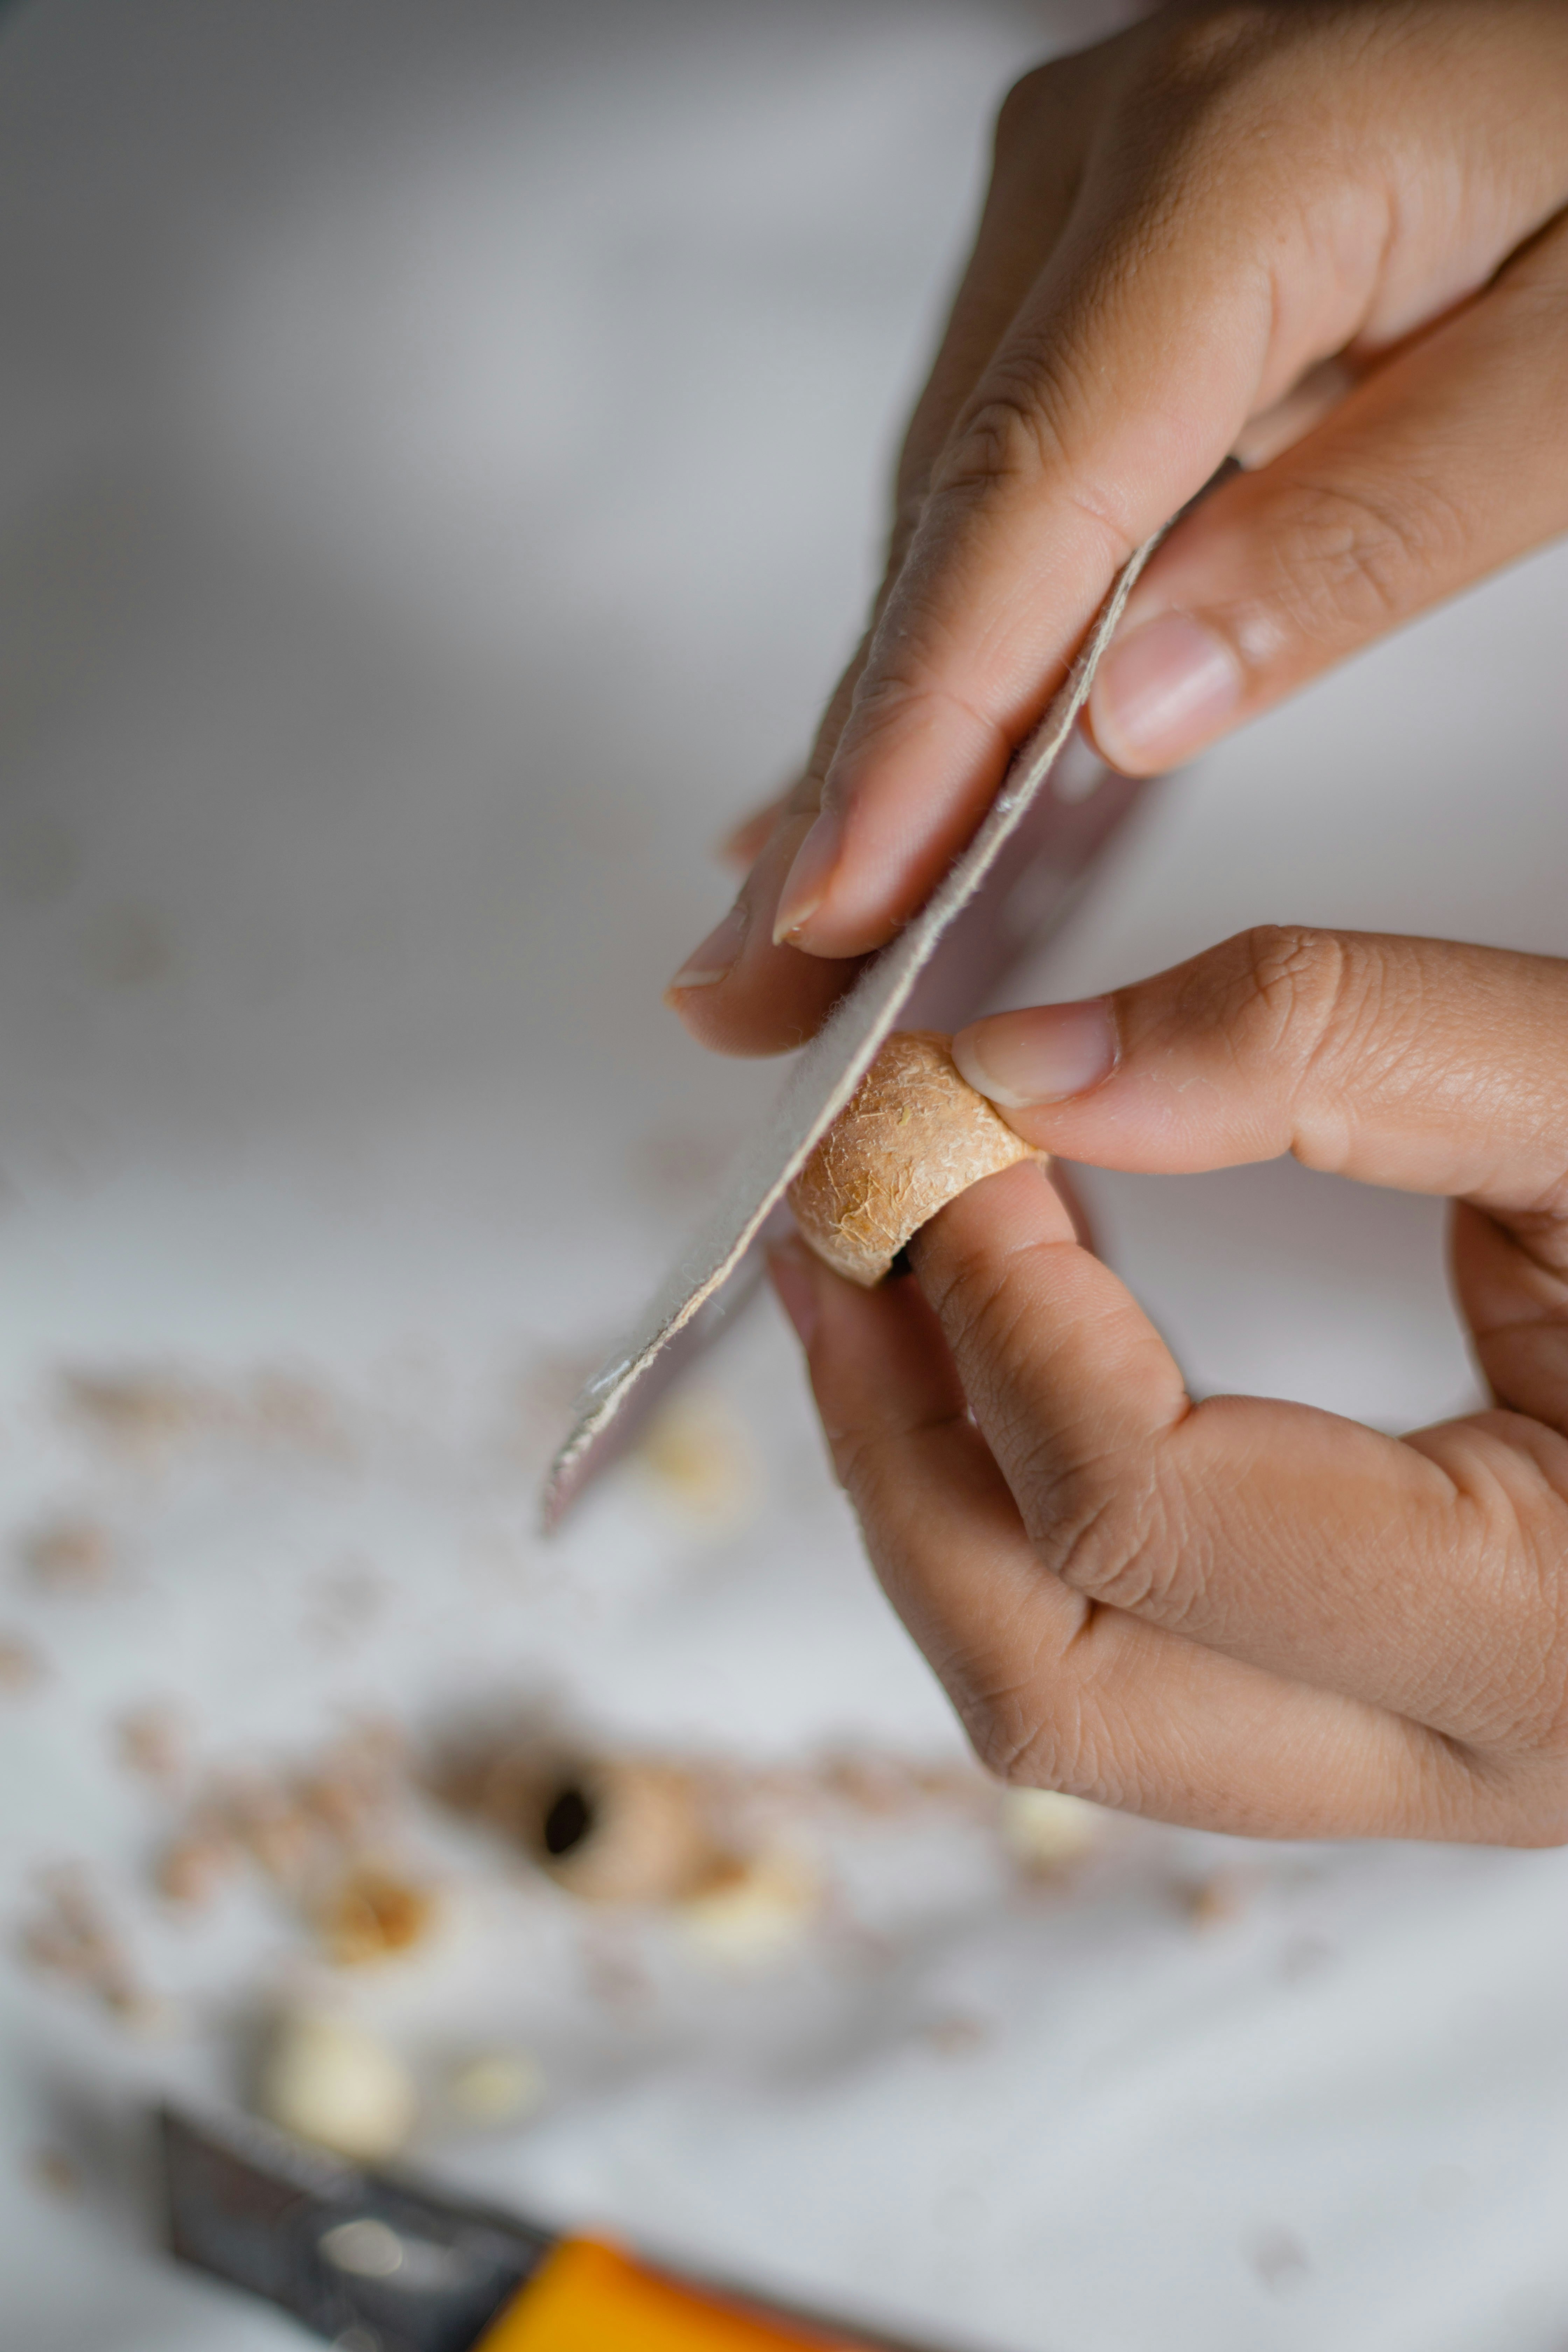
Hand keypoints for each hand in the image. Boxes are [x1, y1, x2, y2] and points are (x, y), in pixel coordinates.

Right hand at [669, 1, 1567, 1056]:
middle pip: (951, 523)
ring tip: (822, 923)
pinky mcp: (1101, 252)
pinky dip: (962, 635)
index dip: (921, 726)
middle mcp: (1108, 169)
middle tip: (764, 981)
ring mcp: (1086, 203)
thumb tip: (1143, 706)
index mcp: (1233, 169)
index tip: (845, 902)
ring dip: (896, 724)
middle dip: (860, 775)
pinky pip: (1003, 472)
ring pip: (957, 512)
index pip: (1025, 501)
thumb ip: (1372, 526)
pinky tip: (895, 767)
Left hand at [769, 928, 1567, 1842]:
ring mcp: (1419, 1770)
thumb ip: (1337, 1048)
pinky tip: (1003, 1358)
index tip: (939, 1118)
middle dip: (897, 1440)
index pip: (1136, 1506)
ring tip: (886, 1284)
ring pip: (1061, 1701)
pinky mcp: (1385, 1722)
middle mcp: (1473, 1759)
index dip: (995, 1294)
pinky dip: (1018, 1512)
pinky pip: (1126, 1667)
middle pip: (1046, 1674)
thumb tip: (1034, 1065)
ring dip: (932, 1485)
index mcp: (1551, 1633)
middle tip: (845, 1226)